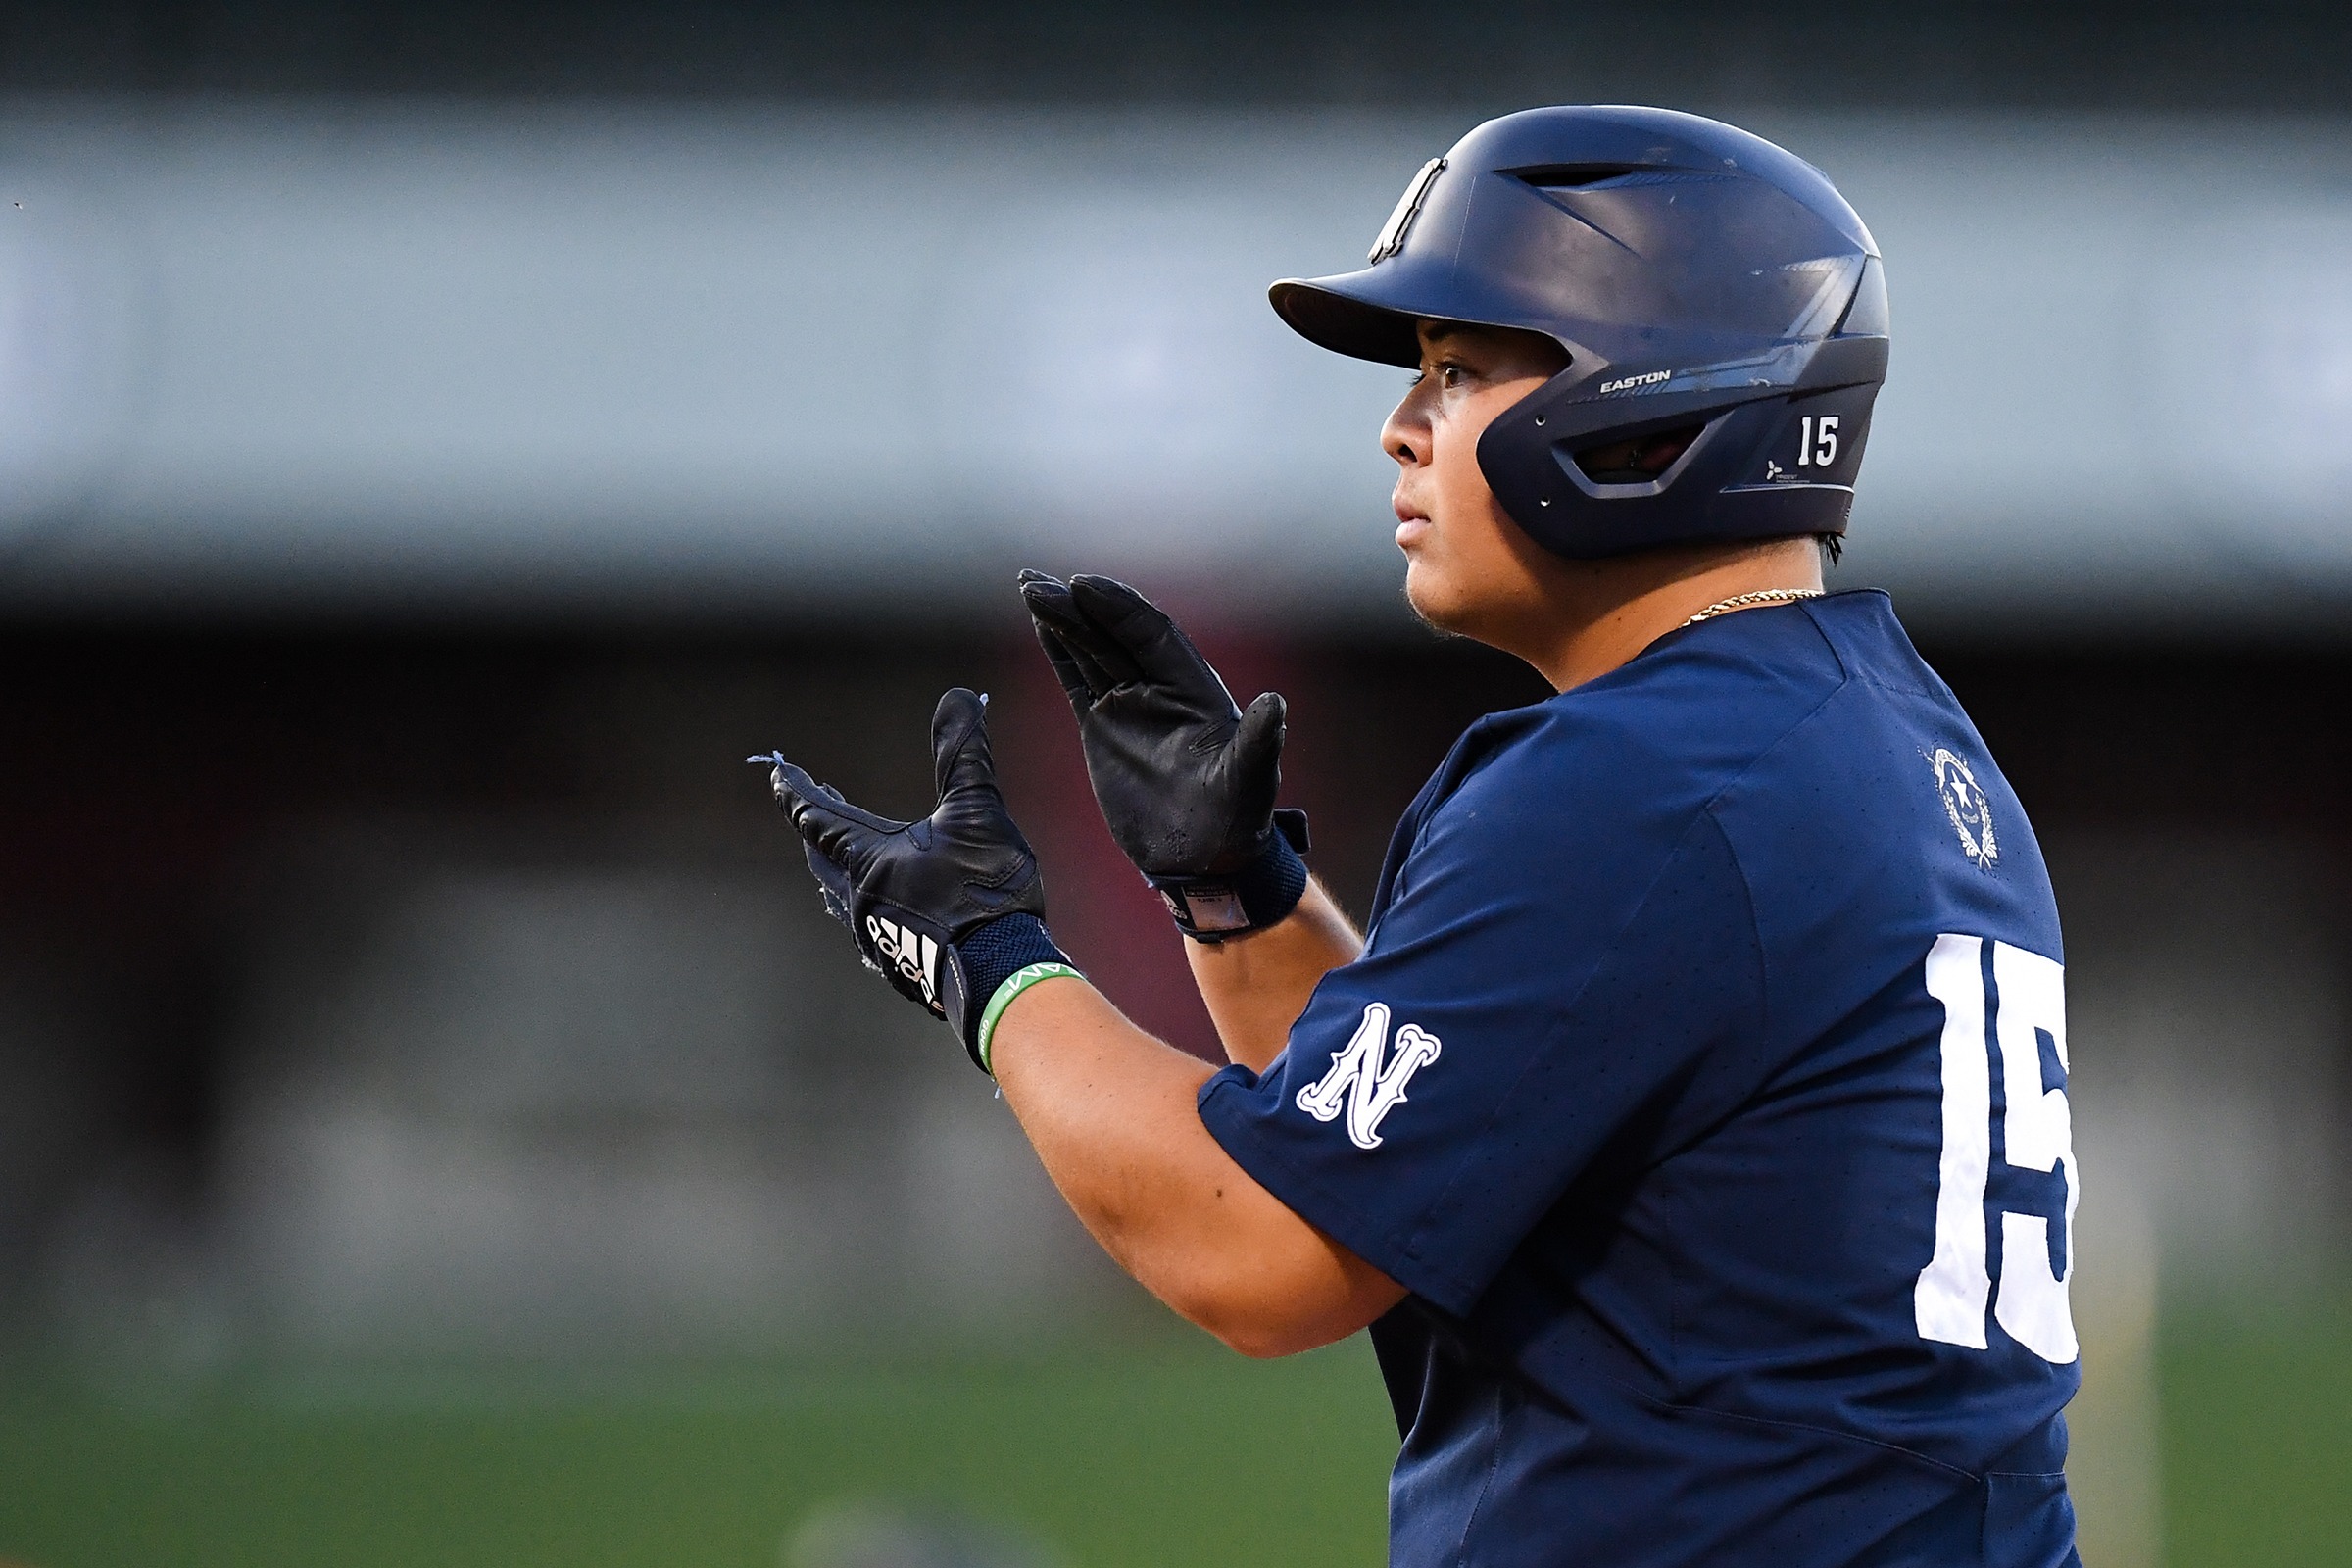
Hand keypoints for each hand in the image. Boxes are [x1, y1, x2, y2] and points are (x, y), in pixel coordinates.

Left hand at [754, 687, 1074, 1071]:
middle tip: (816, 800)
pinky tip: (883, 911)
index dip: (797, 791)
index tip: (777, 771)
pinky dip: (867, 904)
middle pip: (822, 858)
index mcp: (869, 860)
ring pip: (843, 896)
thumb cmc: (984, 891)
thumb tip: (958, 697)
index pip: (818, 818)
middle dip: (816, 826)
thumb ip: (963, 754)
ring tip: (837, 856)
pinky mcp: (901, 966)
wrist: (1001, 974)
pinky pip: (869, 927)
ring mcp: (878, 938)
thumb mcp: (978, 811)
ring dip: (838, 868)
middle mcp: (861, 900)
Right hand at [1018, 571, 1308, 940]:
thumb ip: (1258, 743)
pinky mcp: (1104, 727)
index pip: (1152, 635)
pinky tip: (1039, 622)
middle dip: (1078, 607)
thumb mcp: (1249, 781)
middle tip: (1038, 584)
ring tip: (1029, 587)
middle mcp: (1162, 688)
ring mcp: (1131, 704)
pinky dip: (1059, 651)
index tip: (1084, 586)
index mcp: (1195, 689)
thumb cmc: (1237, 820)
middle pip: (1114, 635)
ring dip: (1062, 619)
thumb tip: (1275, 705)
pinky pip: (1078, 679)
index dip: (1119, 608)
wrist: (1206, 858)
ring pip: (1091, 650)